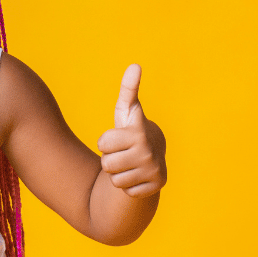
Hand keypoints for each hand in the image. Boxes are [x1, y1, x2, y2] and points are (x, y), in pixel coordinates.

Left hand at [97, 64, 166, 197]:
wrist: (154, 156)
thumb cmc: (132, 131)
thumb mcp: (127, 110)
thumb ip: (128, 89)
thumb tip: (135, 65)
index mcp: (139, 132)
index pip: (102, 143)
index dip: (106, 141)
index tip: (120, 137)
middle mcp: (149, 152)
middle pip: (106, 164)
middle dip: (110, 159)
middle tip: (124, 153)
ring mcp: (154, 171)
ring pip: (114, 180)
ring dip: (118, 173)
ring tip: (130, 164)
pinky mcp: (155, 187)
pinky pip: (125, 191)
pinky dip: (129, 186)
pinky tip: (137, 176)